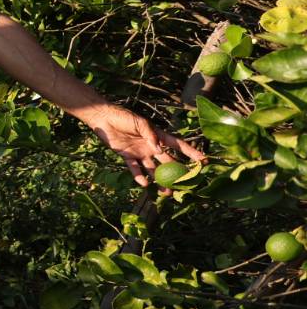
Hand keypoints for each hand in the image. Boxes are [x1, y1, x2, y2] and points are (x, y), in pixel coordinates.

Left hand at [82, 104, 204, 188]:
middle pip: (168, 162)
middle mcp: (152, 147)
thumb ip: (150, 135)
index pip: (178, 146)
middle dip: (177, 173)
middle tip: (186, 184)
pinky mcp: (127, 156)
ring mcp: (140, 153)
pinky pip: (135, 168)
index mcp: (158, 137)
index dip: (191, 153)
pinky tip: (145, 184)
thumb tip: (159, 150)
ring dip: (160, 180)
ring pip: (153, 169)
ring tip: (167, 192)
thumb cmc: (124, 117)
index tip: (203, 161)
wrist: (104, 118)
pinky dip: (139, 176)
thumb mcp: (140, 123)